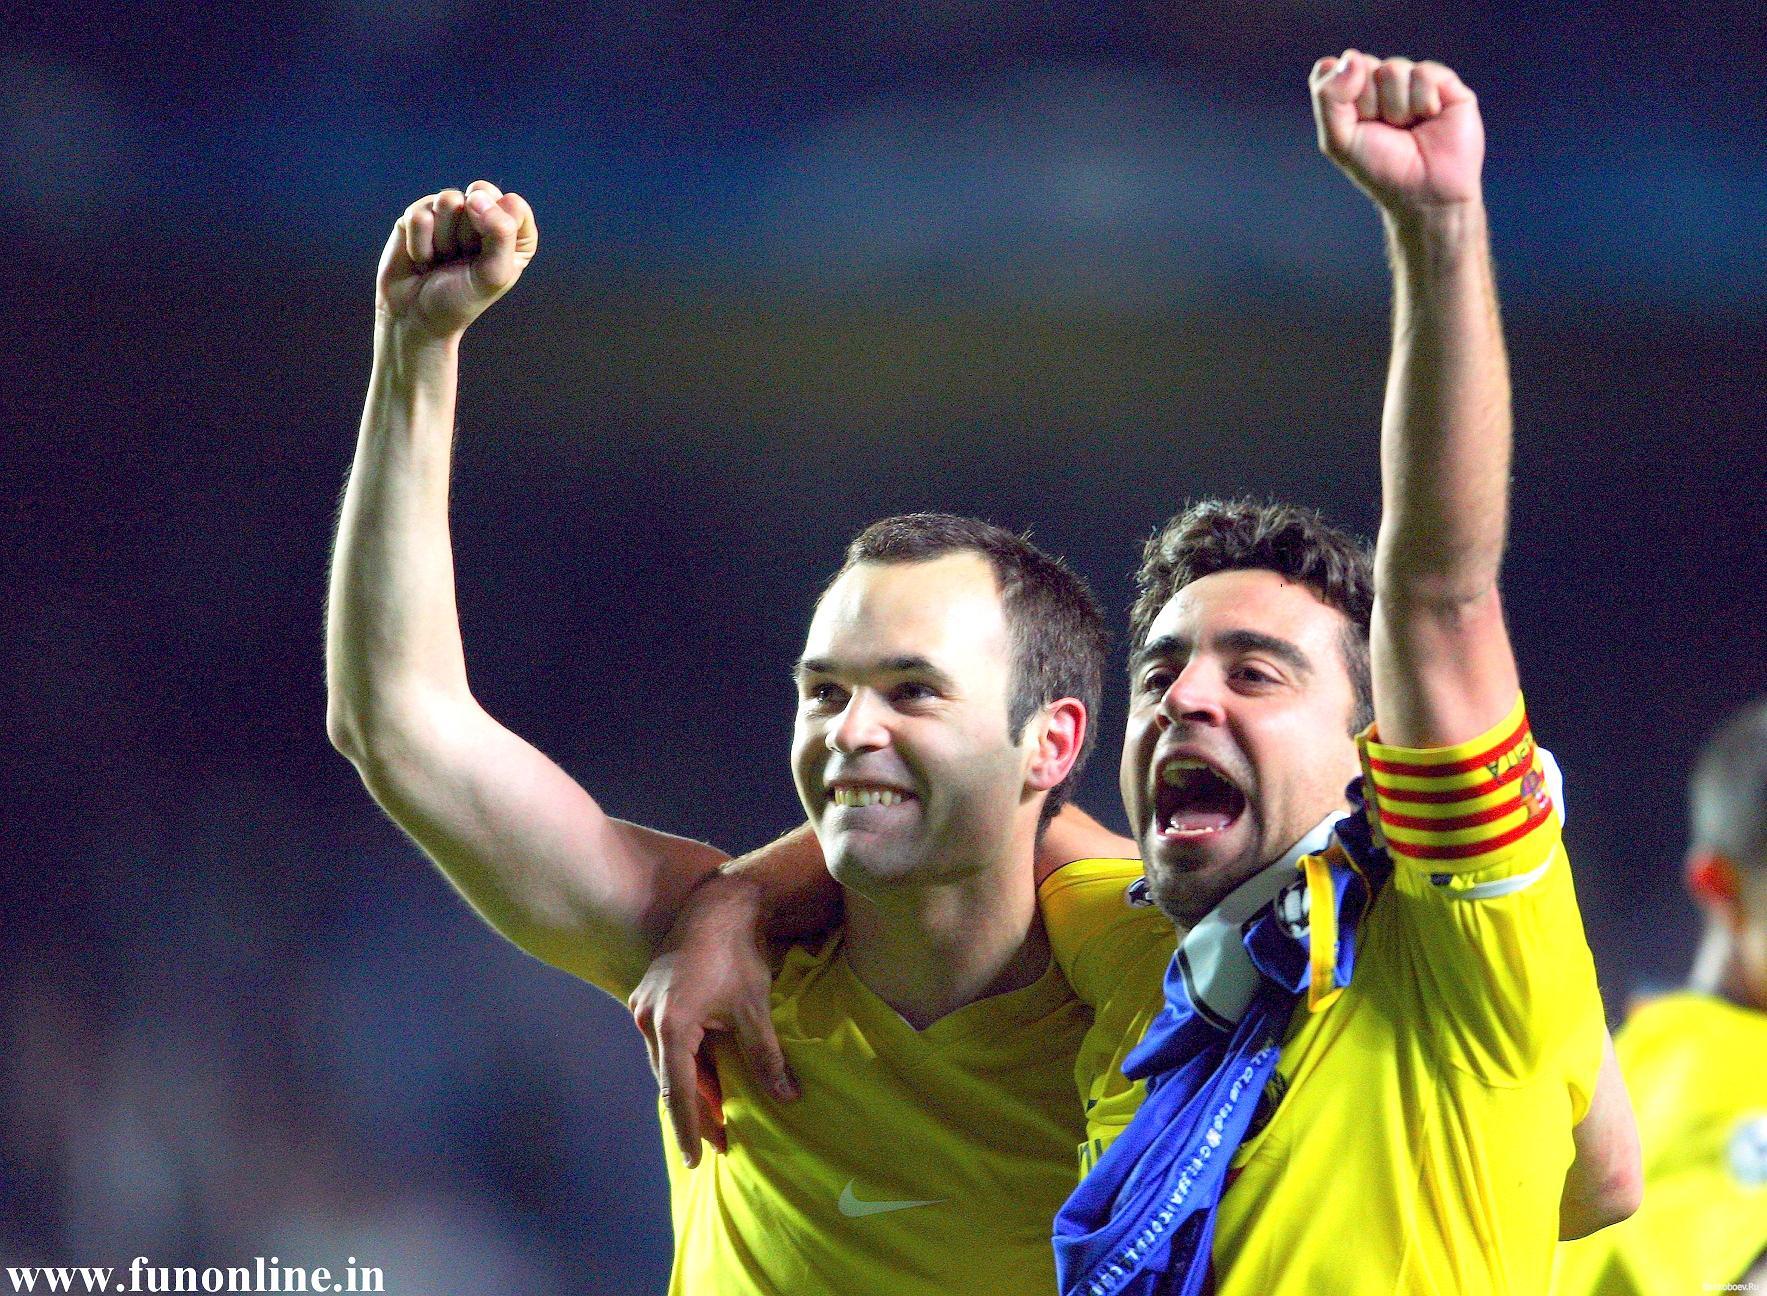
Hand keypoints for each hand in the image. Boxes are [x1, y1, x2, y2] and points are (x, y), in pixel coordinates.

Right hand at [375, 181, 538, 339]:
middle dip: (468, 232)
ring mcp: (450, 213)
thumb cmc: (460, 299)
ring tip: (442, 259)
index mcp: (513, 233)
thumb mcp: (493, 273)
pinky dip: (420, 243)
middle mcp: (483, 217)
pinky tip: (422, 258)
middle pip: (480, 195)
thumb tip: (476, 196)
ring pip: (448, 199)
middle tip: (462, 259)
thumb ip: (500, 233)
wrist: (415, 316)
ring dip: (443, 239)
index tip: (486, 258)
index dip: (496, 231)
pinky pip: (419, 213)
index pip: (514, 205)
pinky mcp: (420, 214)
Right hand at [628, 873, 798, 1168]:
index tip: (697, 1161)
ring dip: (690, 1087)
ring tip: (716, 1117)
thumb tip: (788, 1099)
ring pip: (666, 1062)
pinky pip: (664, 1042)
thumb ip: (766, 1058)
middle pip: (670, 1080)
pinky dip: (685, 1063)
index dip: (689, 1129)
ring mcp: (644, 1006)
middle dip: (693, 1113)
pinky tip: (706, 1077)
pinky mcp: (649, 997)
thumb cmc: (737, 954)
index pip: (680, 1092)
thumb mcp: (754, 1009)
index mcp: (670, 1025)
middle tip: (719, 1144)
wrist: (717, 905)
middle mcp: (647, 1018)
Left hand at [1310, 51, 1483, 216]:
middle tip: (1384, 130)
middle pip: (1362, 66)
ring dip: (1396, 108)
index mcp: (1353, 93)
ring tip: (1407, 128)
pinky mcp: (1445, 83)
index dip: (1340, 96)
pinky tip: (1430, 118)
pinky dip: (1422, 101)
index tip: (1355, 124)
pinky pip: (1423, 73)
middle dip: (1368, 104)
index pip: (1333, 69)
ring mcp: (1414, 81)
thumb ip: (1329, 98)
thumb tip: (1350, 57)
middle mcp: (1383, 83)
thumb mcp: (1339, 140)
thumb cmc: (1380, 169)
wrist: (1424, 193)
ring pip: (1392, 69)